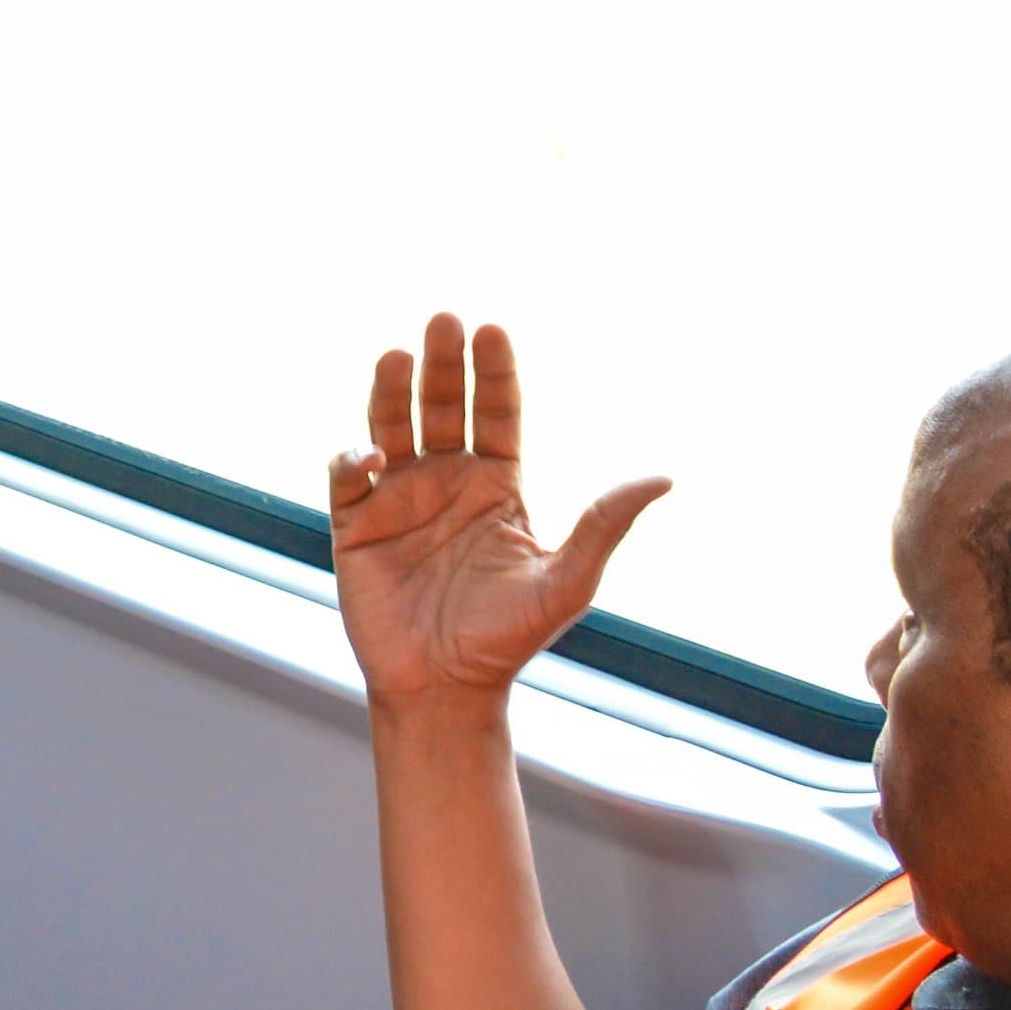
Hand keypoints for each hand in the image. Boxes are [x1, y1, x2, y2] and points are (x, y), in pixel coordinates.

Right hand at [327, 314, 667, 710]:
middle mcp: (445, 483)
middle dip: (443, 364)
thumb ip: (605, 523)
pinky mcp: (354, 528)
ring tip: (396, 356)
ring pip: (390, 427)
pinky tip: (371, 455)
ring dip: (391, 391)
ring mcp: (398, 501)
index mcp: (496, 487)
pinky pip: (347, 479)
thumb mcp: (568, 580)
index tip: (491, 331)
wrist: (444, 689)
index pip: (496, 414)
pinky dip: (353, 458)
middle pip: (442, 407)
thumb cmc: (507, 640)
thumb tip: (662, 477)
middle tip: (443, 320)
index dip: (494, 374)